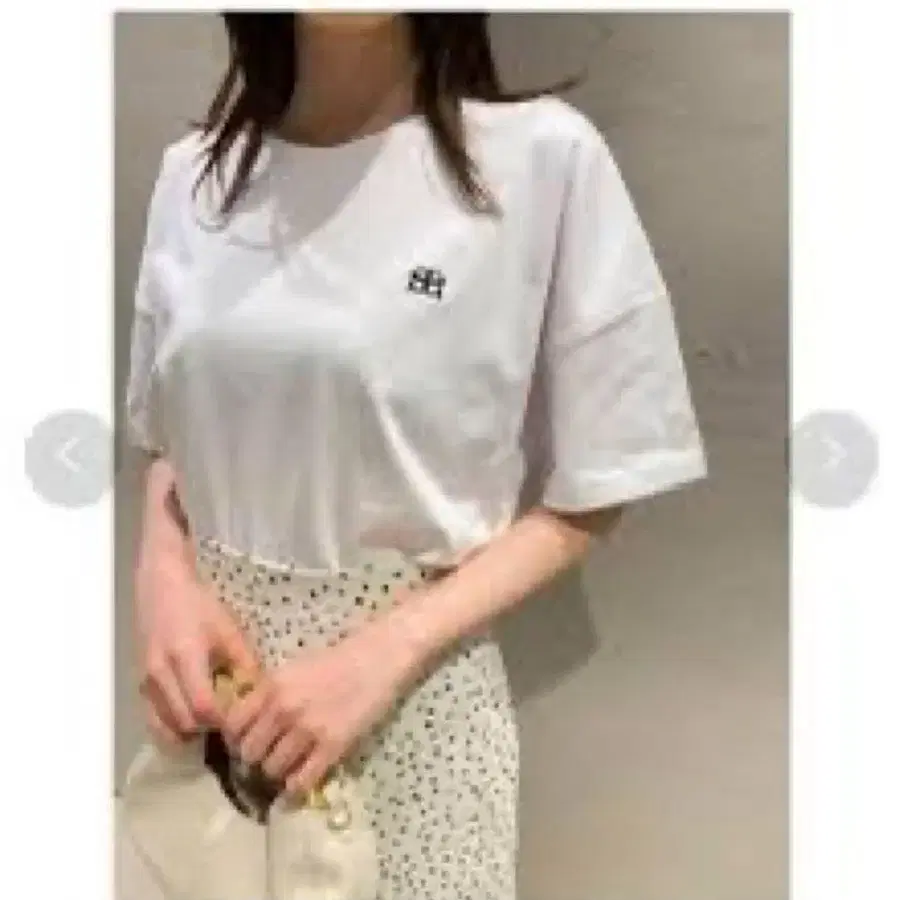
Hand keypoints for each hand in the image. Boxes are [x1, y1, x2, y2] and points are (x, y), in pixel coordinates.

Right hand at [135, 554, 258, 746]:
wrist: (160, 586)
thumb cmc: (199, 604)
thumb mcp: (229, 629)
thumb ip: (245, 663)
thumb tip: (262, 694)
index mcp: (186, 656)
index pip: (203, 707)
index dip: (224, 721)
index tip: (242, 721)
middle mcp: (161, 674)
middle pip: (184, 722)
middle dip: (209, 730)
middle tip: (230, 725)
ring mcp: (146, 681)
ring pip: (166, 727)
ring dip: (190, 732)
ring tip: (211, 725)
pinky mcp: (140, 684)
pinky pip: (152, 720)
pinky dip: (171, 728)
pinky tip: (190, 722)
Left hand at [222, 622, 417, 794]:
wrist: (379, 658)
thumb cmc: (337, 659)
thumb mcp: (293, 669)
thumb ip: (269, 694)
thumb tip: (249, 724)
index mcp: (272, 685)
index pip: (233, 725)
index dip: (236, 738)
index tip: (246, 742)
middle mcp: (284, 708)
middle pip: (249, 752)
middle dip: (256, 759)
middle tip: (268, 757)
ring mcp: (308, 729)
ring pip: (272, 769)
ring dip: (277, 772)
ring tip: (288, 768)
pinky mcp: (332, 746)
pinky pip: (301, 781)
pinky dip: (296, 788)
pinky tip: (299, 784)